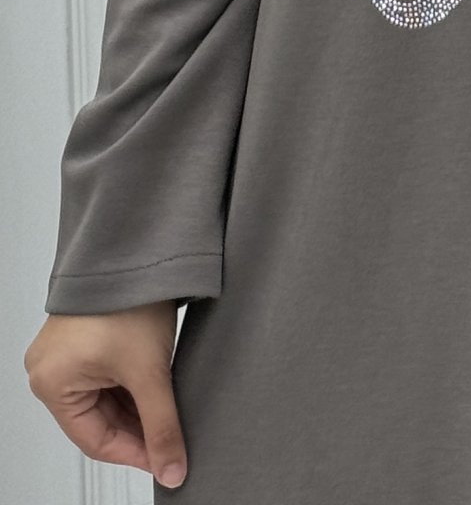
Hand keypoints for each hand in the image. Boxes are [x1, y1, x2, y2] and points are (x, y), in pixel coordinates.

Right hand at [24, 301, 188, 489]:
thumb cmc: (129, 301)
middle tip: (174, 439)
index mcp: (51, 383)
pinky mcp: (81, 338)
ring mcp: (64, 353)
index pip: (96, 440)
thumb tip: (171, 470)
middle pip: (100, 419)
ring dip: (136, 406)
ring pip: (105, 398)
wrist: (137, 248)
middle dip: (138, 429)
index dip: (135, 453)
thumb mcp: (150, 371)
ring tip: (170, 411)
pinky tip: (157, 389)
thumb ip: (163, 426)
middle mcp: (49, 369)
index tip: (166, 461)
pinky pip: (104, 376)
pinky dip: (129, 385)